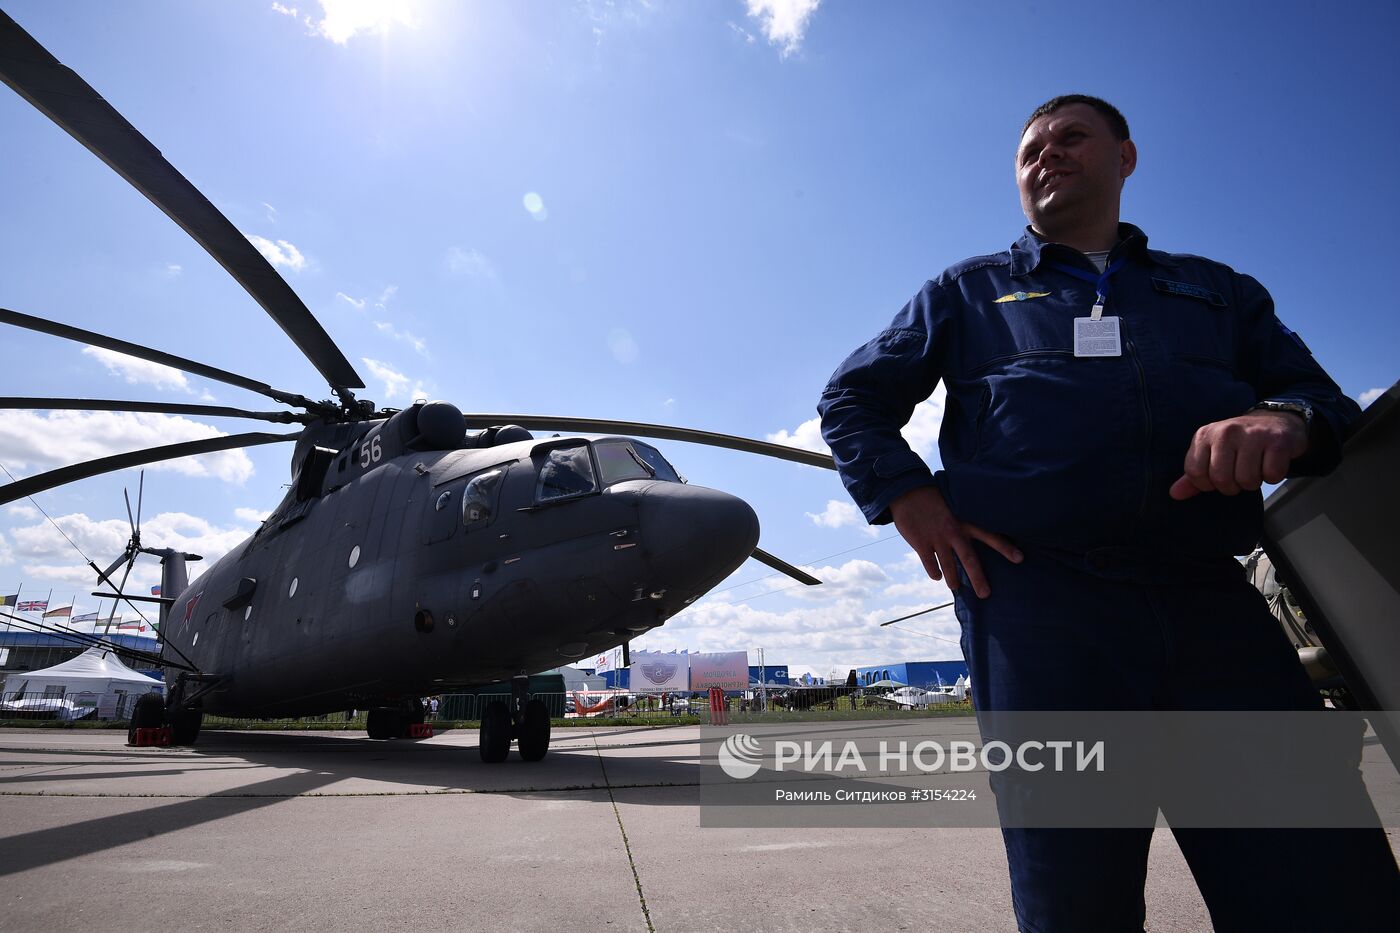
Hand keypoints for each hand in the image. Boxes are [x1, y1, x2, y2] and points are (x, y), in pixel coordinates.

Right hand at [888, 485, 1022, 598]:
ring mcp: (937, 539)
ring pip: (949, 566)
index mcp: (965, 521)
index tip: (1020, 558)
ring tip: (955, 587)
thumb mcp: (955, 505)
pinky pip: (930, 564)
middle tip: (985, 594)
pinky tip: (937, 576)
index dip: (1005, 547)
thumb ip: (966, 520)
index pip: (990, 535)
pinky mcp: (921, 543)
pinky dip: (935, 572)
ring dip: (953, 579)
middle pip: (970, 560)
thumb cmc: (935, 500)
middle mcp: (954, 532)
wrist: (908, 492)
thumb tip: (978, 533)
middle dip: (978, 579)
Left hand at [1169, 410, 1309, 499]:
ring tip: (1255, 467)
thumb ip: (1193, 475)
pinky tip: (1270, 463)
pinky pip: (1271, 475)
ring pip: (1247, 480)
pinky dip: (1273, 476)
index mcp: (1204, 435)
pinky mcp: (1277, 441)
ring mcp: (1252, 434)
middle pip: (1221, 480)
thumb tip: (1174, 494)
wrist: (1275, 421)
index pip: (1195, 474)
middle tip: (1240, 473)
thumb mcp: (1212, 453)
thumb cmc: (1240, 443)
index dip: (1208, 484)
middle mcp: (1226, 431)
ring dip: (1253, 482)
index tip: (1219, 475)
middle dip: (1233, 486)